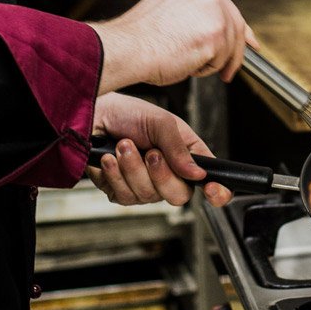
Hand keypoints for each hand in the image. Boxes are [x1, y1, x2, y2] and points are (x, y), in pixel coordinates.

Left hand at [87, 93, 231, 208]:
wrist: (93, 114)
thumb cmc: (128, 113)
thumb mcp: (161, 122)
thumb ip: (179, 148)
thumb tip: (198, 174)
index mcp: (185, 155)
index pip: (209, 181)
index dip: (217, 192)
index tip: (212, 191)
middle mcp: (167, 174)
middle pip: (178, 195)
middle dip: (161, 174)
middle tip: (150, 152)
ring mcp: (144, 185)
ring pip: (147, 196)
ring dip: (132, 167)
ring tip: (123, 144)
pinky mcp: (120, 191)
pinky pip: (123, 196)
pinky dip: (115, 174)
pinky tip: (109, 158)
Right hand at [91, 0, 252, 93]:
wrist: (126, 49)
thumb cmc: (139, 38)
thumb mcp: (170, 11)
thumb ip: (196, 14)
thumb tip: (218, 30)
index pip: (225, 4)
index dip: (238, 27)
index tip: (247, 40)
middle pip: (235, 23)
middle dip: (236, 50)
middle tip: (230, 68)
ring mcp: (212, 10)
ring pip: (229, 44)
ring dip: (212, 61)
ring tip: (186, 62)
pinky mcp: (215, 34)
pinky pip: (222, 60)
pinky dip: (206, 69)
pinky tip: (186, 64)